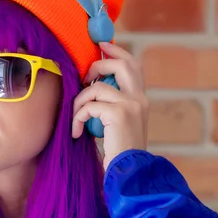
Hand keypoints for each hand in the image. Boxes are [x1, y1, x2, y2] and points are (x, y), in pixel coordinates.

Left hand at [72, 42, 148, 170]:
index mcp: (141, 100)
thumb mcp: (118, 124)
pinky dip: (78, 117)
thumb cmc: (119, 152)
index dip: (117, 52)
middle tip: (84, 78)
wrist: (129, 172)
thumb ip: (112, 104)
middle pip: (122, 64)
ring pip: (97, 87)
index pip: (133, 65)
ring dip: (80, 101)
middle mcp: (140, 99)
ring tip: (76, 119)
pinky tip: (77, 132)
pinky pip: (90, 105)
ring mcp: (131, 104)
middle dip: (98, 65)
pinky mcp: (119, 114)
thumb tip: (92, 86)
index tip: (102, 45)